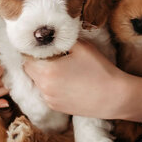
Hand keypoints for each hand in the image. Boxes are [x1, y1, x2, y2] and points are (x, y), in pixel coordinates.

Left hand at [20, 42, 141, 122]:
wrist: (114, 97)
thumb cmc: (99, 70)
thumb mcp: (82, 47)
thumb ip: (63, 39)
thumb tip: (51, 34)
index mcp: (46, 71)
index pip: (26, 57)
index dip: (33, 50)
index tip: (42, 46)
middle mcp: (44, 87)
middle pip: (30, 70)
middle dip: (38, 62)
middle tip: (53, 56)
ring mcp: (49, 99)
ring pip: (38, 82)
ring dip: (45, 74)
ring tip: (63, 69)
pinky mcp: (56, 107)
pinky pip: (47, 92)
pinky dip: (52, 86)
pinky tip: (68, 82)